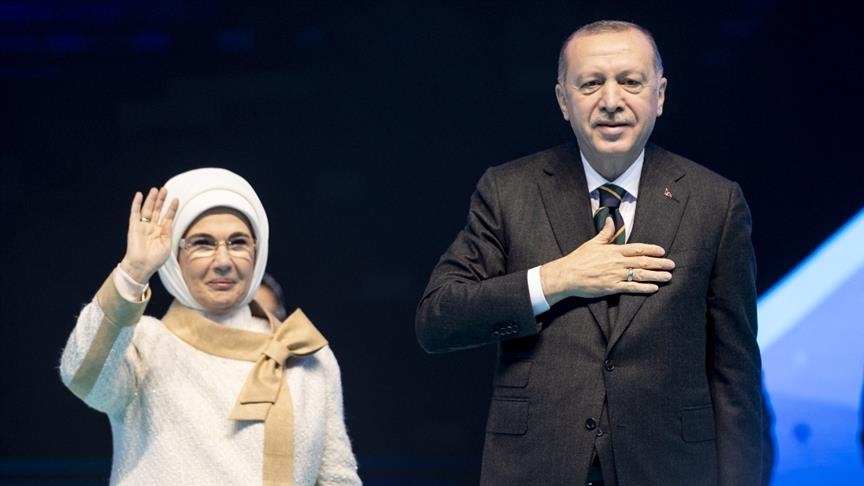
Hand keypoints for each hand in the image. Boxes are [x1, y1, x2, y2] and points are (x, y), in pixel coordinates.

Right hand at [119, 187, 178, 283]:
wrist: (142, 266)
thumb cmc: (155, 259)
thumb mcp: (167, 245)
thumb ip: (169, 232)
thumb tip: (170, 221)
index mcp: (161, 233)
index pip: (167, 217)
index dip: (172, 208)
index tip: (176, 199)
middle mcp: (152, 228)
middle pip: (158, 210)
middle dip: (161, 200)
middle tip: (165, 189)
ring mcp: (143, 226)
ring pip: (147, 209)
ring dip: (151, 199)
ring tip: (155, 189)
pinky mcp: (134, 227)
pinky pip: (134, 213)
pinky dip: (136, 203)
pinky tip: (139, 195)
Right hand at [540, 217, 674, 305]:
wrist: (567, 275)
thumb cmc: (578, 259)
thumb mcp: (592, 243)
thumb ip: (605, 232)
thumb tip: (610, 219)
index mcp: (613, 250)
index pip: (637, 248)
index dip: (651, 249)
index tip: (662, 251)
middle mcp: (617, 262)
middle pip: (642, 261)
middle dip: (659, 263)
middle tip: (672, 265)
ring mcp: (615, 275)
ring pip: (640, 274)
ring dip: (656, 275)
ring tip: (668, 277)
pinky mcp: (612, 287)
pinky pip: (631, 288)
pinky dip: (644, 288)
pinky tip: (654, 288)